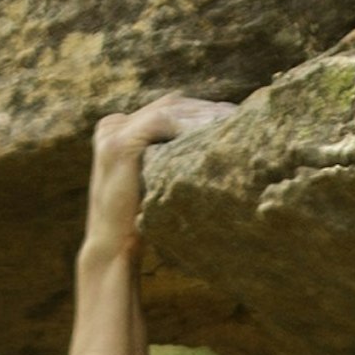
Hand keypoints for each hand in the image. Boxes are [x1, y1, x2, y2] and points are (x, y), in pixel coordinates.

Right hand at [82, 92, 236, 259]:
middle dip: (207, 109)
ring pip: (168, 110)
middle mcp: (114, 125)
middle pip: (170, 105)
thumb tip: (216, 147)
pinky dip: (186, 125)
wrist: (113, 250)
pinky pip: (160, 122)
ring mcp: (112, 132)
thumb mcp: (158, 182)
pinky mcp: (117, 144)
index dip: (202, 111)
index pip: (169, 110)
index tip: (235, 117)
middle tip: (241, 115)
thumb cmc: (142, 225)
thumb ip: (172, 159)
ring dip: (203, 115)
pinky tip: (212, 132)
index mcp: (122, 130)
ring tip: (233, 122)